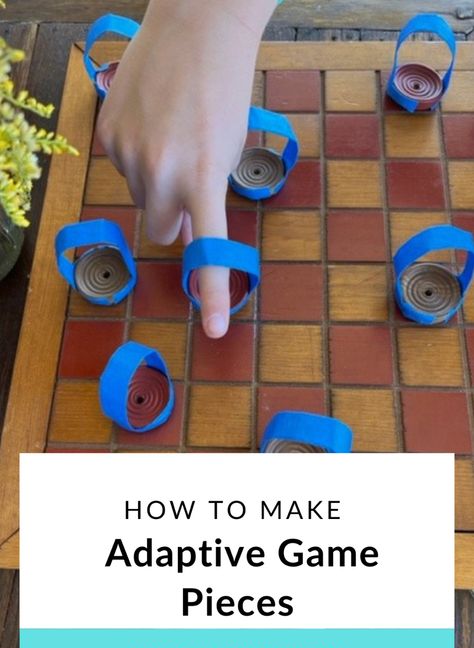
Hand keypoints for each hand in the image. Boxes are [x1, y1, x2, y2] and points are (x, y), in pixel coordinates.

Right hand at [97, 0, 274, 337]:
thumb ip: (205, 198)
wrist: (197, 24)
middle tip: (186, 186)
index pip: (206, 248)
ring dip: (153, 182)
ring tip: (173, 137)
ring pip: (138, 195)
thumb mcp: (227, 152)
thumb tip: (180, 234)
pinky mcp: (107, 134)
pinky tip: (151, 124)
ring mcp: (128, 154)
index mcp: (203, 178)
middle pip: (159, 229)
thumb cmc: (224, 89)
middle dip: (170, 219)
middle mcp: (160, 172)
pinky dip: (135, 157)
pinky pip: (121, 166)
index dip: (210, 291)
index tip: (213, 329)